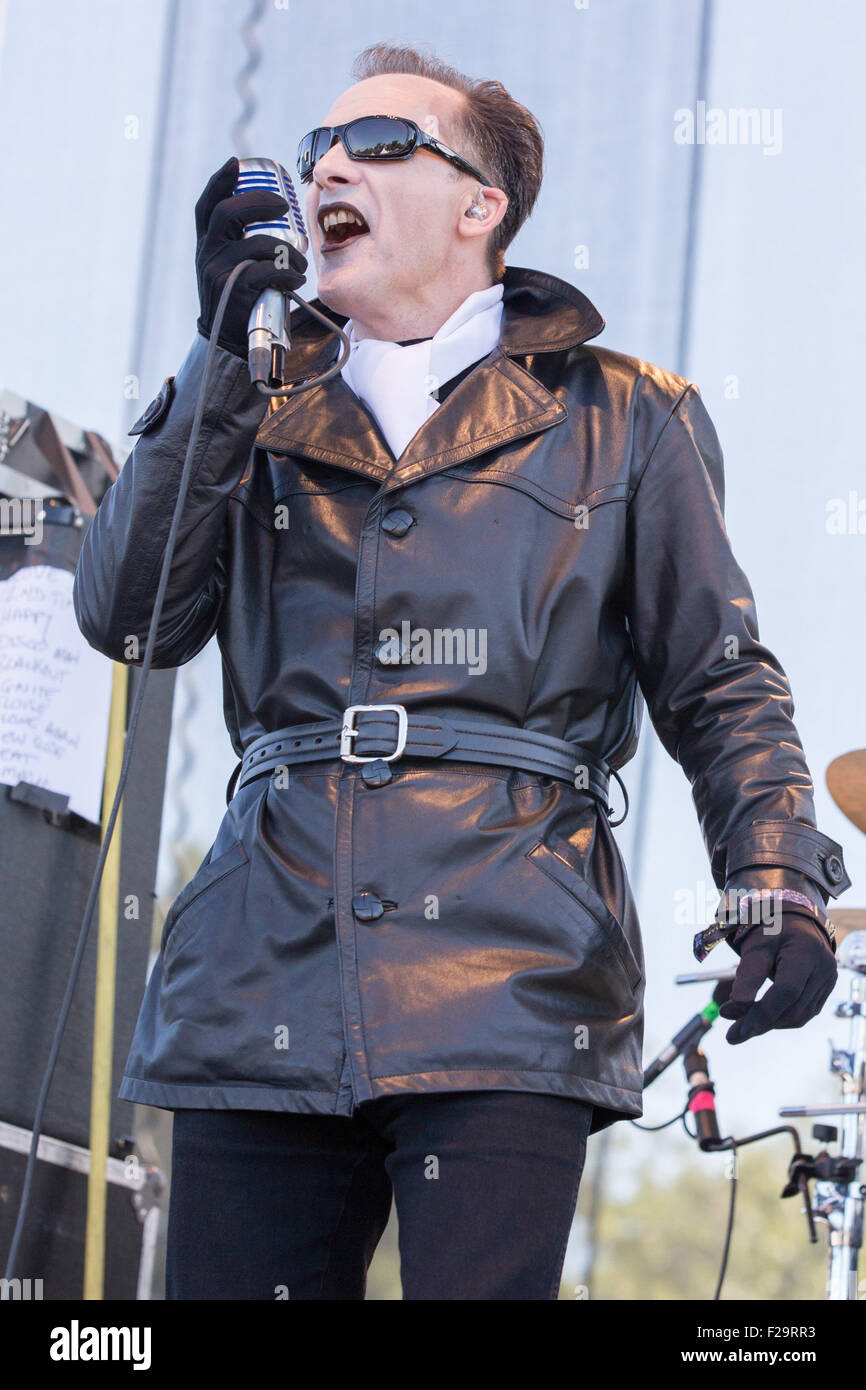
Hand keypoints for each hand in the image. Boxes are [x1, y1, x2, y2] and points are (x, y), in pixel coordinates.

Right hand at [194, 155, 307, 357]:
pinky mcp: (234, 292)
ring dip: (285, 250)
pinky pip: (264, 272)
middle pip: (228, 213)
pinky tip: (295, 280)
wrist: (226, 340)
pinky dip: (286, 274)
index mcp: (207, 243)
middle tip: (283, 206)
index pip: (207, 205)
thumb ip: (241, 242)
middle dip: (259, 202)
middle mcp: (208, 253)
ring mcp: (218, 272)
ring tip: (299, 262)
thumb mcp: (231, 265)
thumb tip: (275, 216)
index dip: (219, 181)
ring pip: (254, 244)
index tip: (235, 163)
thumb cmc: (240, 298)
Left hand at [719, 911, 836, 1043]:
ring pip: (798, 1016)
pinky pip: (803, 1013)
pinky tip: (761, 1019)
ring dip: (769, 1024)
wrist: (795, 919)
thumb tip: (733, 1011)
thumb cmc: (773, 928)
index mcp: (806, 952)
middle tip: (732, 1035)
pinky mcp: (824, 990)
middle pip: (793, 1008)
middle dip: (760, 1023)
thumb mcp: (756, 945)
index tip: (729, 1018)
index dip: (760, 1010)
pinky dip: (780, 1019)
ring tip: (742, 1028)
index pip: (786, 991)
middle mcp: (824, 969)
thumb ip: (747, 976)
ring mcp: (827, 981)